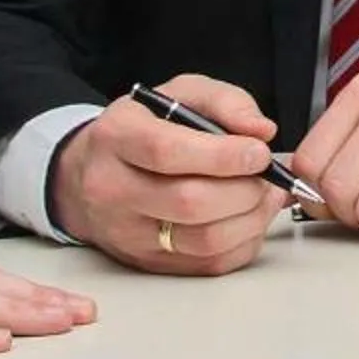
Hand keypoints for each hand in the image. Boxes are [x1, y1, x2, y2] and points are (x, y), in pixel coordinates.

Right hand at [47, 73, 289, 275]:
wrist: (91, 174)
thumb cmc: (144, 129)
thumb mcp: (179, 94)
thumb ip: (225, 102)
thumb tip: (261, 131)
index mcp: (117, 137)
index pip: (168, 153)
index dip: (223, 156)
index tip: (259, 152)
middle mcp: (113, 189)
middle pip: (190, 202)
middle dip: (244, 189)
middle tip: (266, 175)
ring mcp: (128, 233)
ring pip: (203, 240)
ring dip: (251, 219)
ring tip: (264, 195)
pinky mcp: (148, 262)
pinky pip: (209, 264)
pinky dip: (243, 243)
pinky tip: (250, 218)